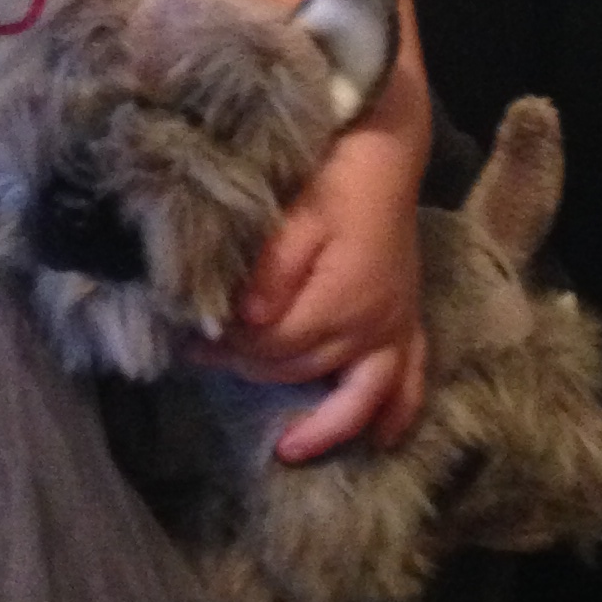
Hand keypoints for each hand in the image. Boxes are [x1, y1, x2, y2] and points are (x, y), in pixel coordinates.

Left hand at [214, 135, 427, 461]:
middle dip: (251, 369)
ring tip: (290, 449)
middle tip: (203, 360)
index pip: (274, 348)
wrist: (386, 152)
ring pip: (359, 397)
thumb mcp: (296, 215)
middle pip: (303, 371)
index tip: (190, 340)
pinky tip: (379, 441)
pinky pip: (411, 385)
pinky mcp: (408, 323)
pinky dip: (395, 416)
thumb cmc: (336, 178)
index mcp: (341, 301)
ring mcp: (395, 329)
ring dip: (326, 425)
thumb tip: (245, 321)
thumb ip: (271, 272)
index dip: (229, 349)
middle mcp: (372, 327)